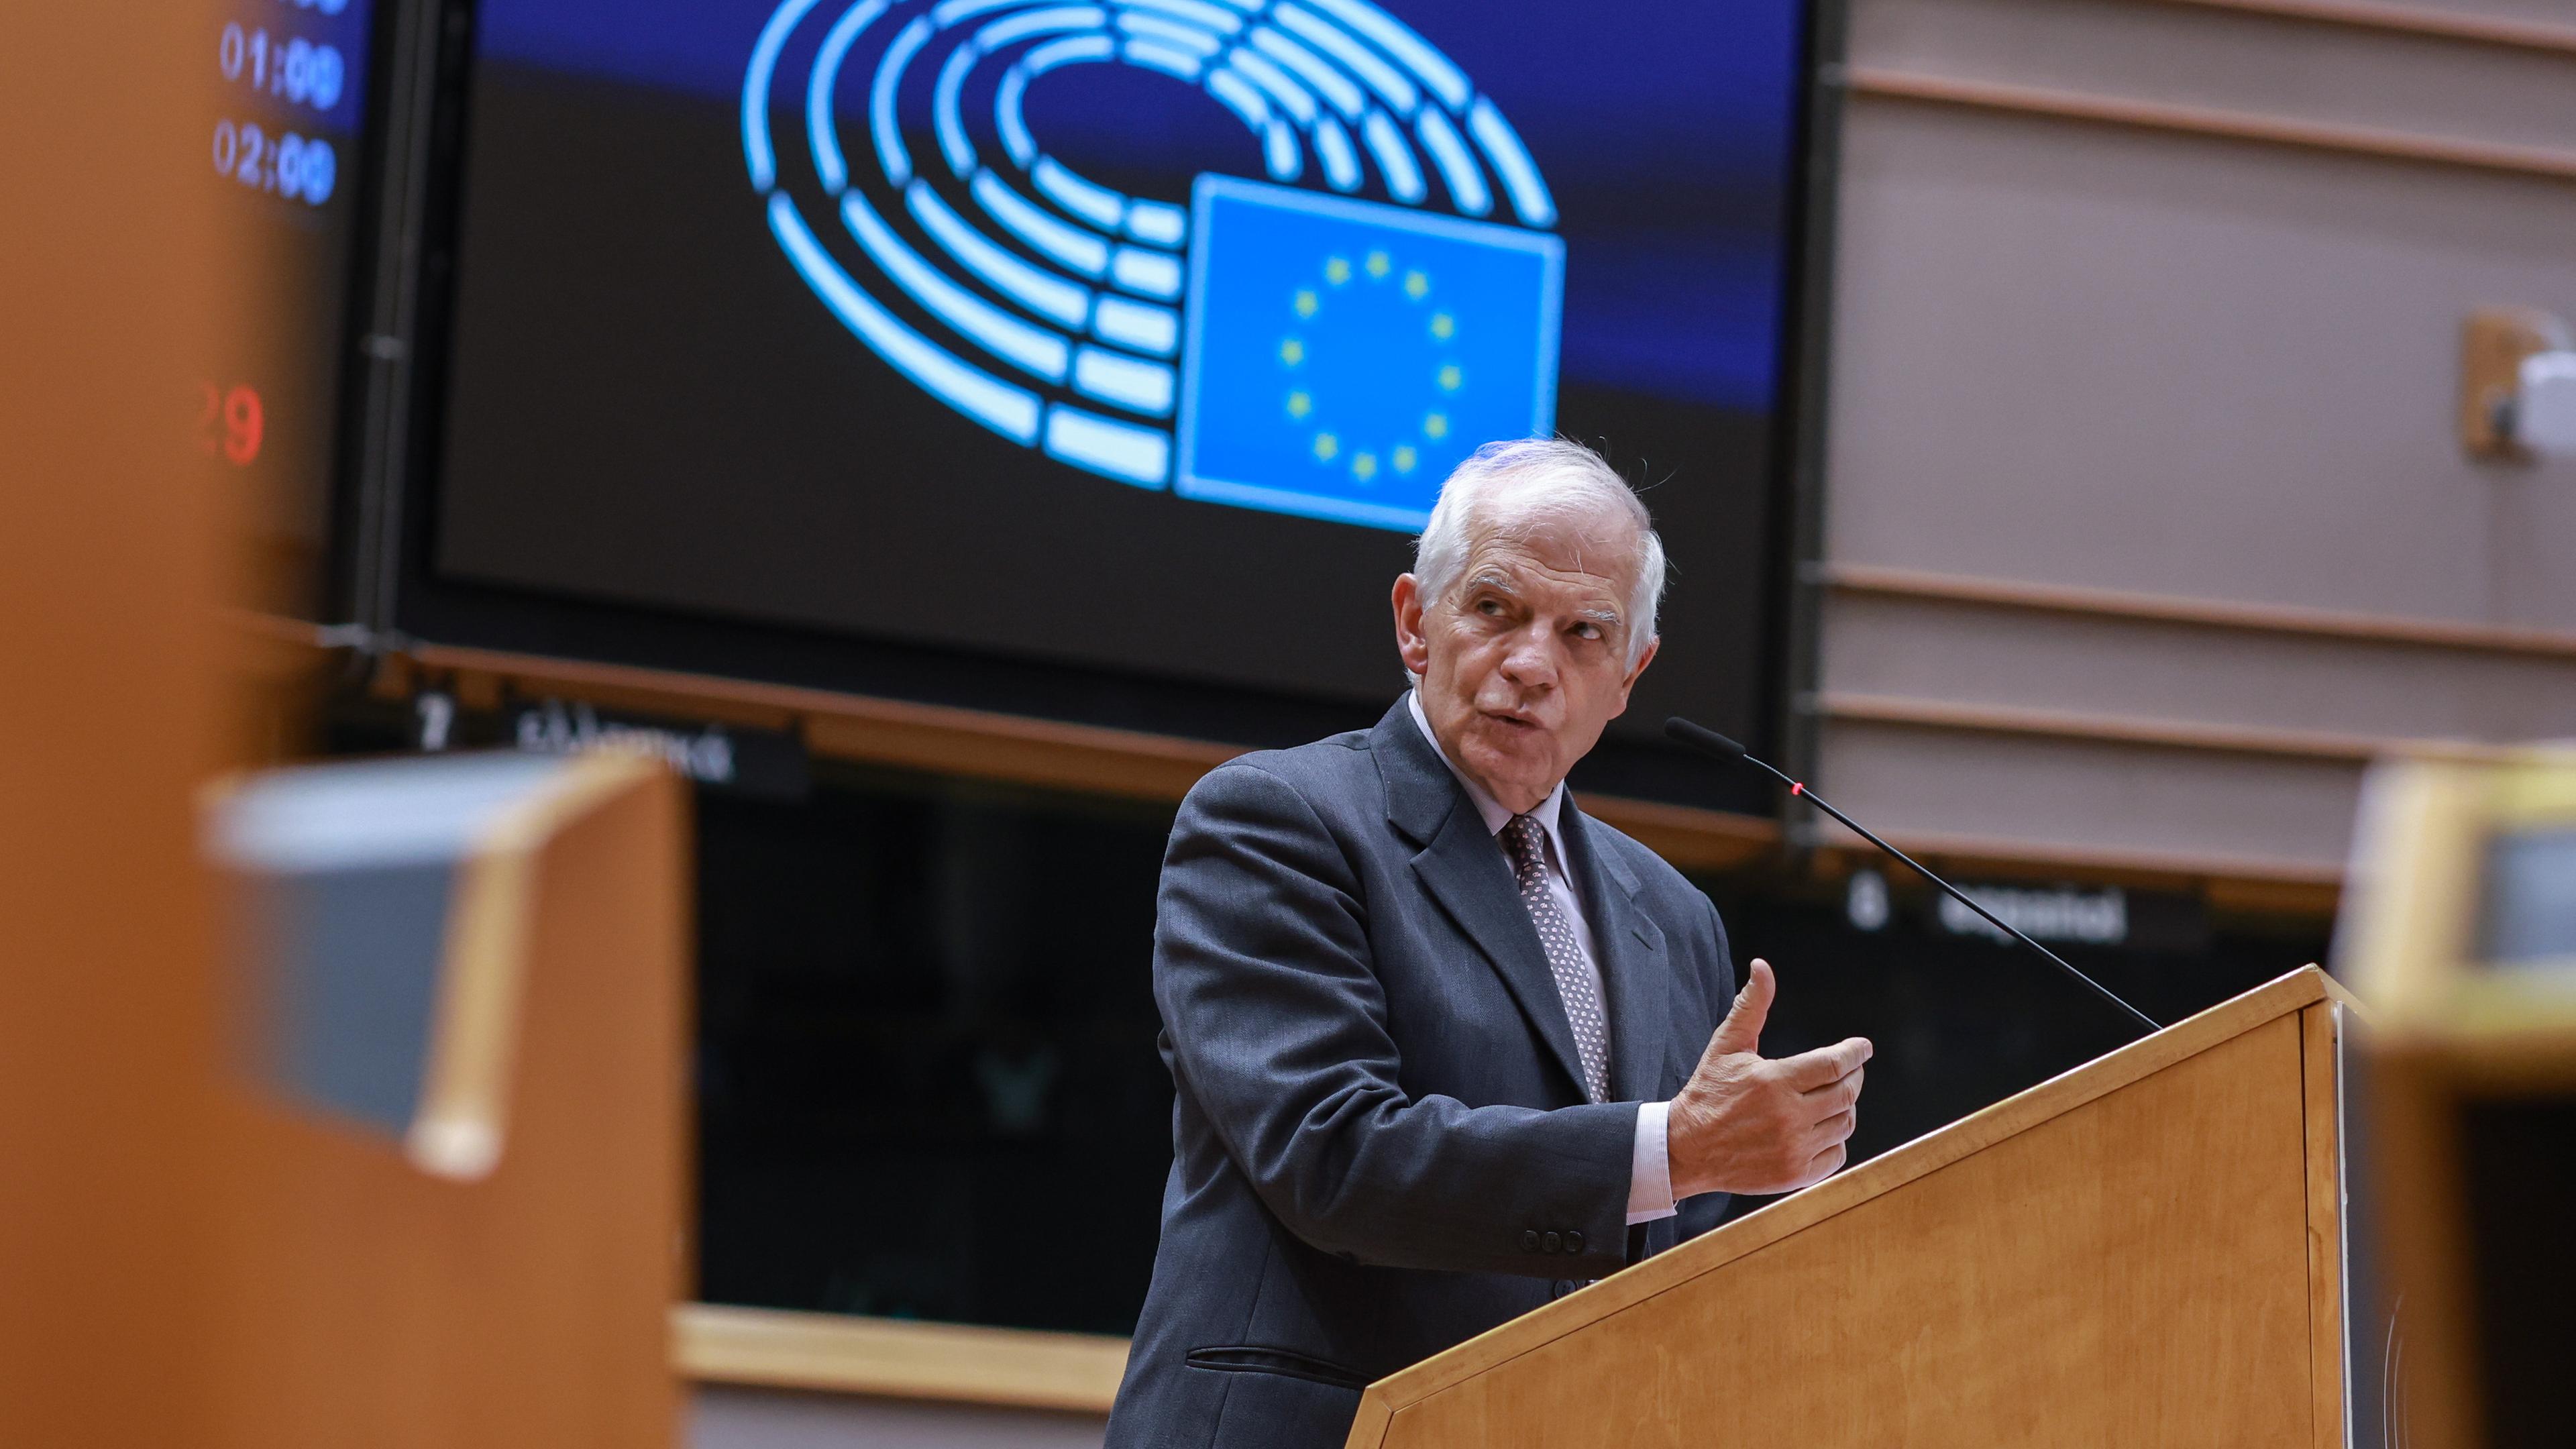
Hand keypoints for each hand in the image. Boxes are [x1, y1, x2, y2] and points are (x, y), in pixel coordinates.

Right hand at [1664, 959, 1870, 1197]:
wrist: (1686, 1148)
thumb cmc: (1708, 1092)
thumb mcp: (1726, 1045)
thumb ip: (1751, 1006)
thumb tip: (1762, 966)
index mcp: (1774, 1081)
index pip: (1833, 1063)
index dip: (1854, 1053)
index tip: (1863, 1047)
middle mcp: (1788, 1116)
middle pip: (1847, 1093)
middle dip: (1853, 1077)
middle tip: (1848, 1070)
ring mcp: (1794, 1148)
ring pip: (1845, 1123)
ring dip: (1845, 1107)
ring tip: (1831, 1098)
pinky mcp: (1795, 1173)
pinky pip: (1837, 1154)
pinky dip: (1835, 1139)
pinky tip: (1820, 1128)